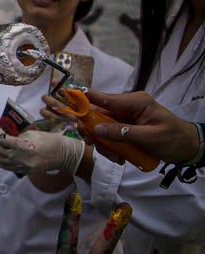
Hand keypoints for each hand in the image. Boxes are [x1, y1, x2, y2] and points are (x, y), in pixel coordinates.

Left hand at [0, 128, 83, 175]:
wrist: (63, 154)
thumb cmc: (50, 141)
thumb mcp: (32, 133)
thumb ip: (17, 136)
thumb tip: (5, 137)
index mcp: (23, 146)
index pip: (2, 140)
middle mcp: (20, 158)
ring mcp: (22, 167)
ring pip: (0, 161)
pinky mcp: (24, 172)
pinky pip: (7, 167)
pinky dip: (2, 160)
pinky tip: (3, 154)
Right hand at [85, 89, 200, 164]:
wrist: (188, 148)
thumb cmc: (174, 139)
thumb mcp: (150, 137)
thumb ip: (123, 133)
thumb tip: (97, 130)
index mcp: (136, 102)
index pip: (105, 98)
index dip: (84, 98)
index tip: (65, 96)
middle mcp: (126, 107)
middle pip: (97, 116)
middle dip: (93, 132)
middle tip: (93, 144)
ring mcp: (124, 118)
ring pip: (100, 129)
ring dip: (103, 145)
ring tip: (116, 157)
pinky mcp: (124, 129)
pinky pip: (108, 137)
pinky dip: (110, 148)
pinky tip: (120, 157)